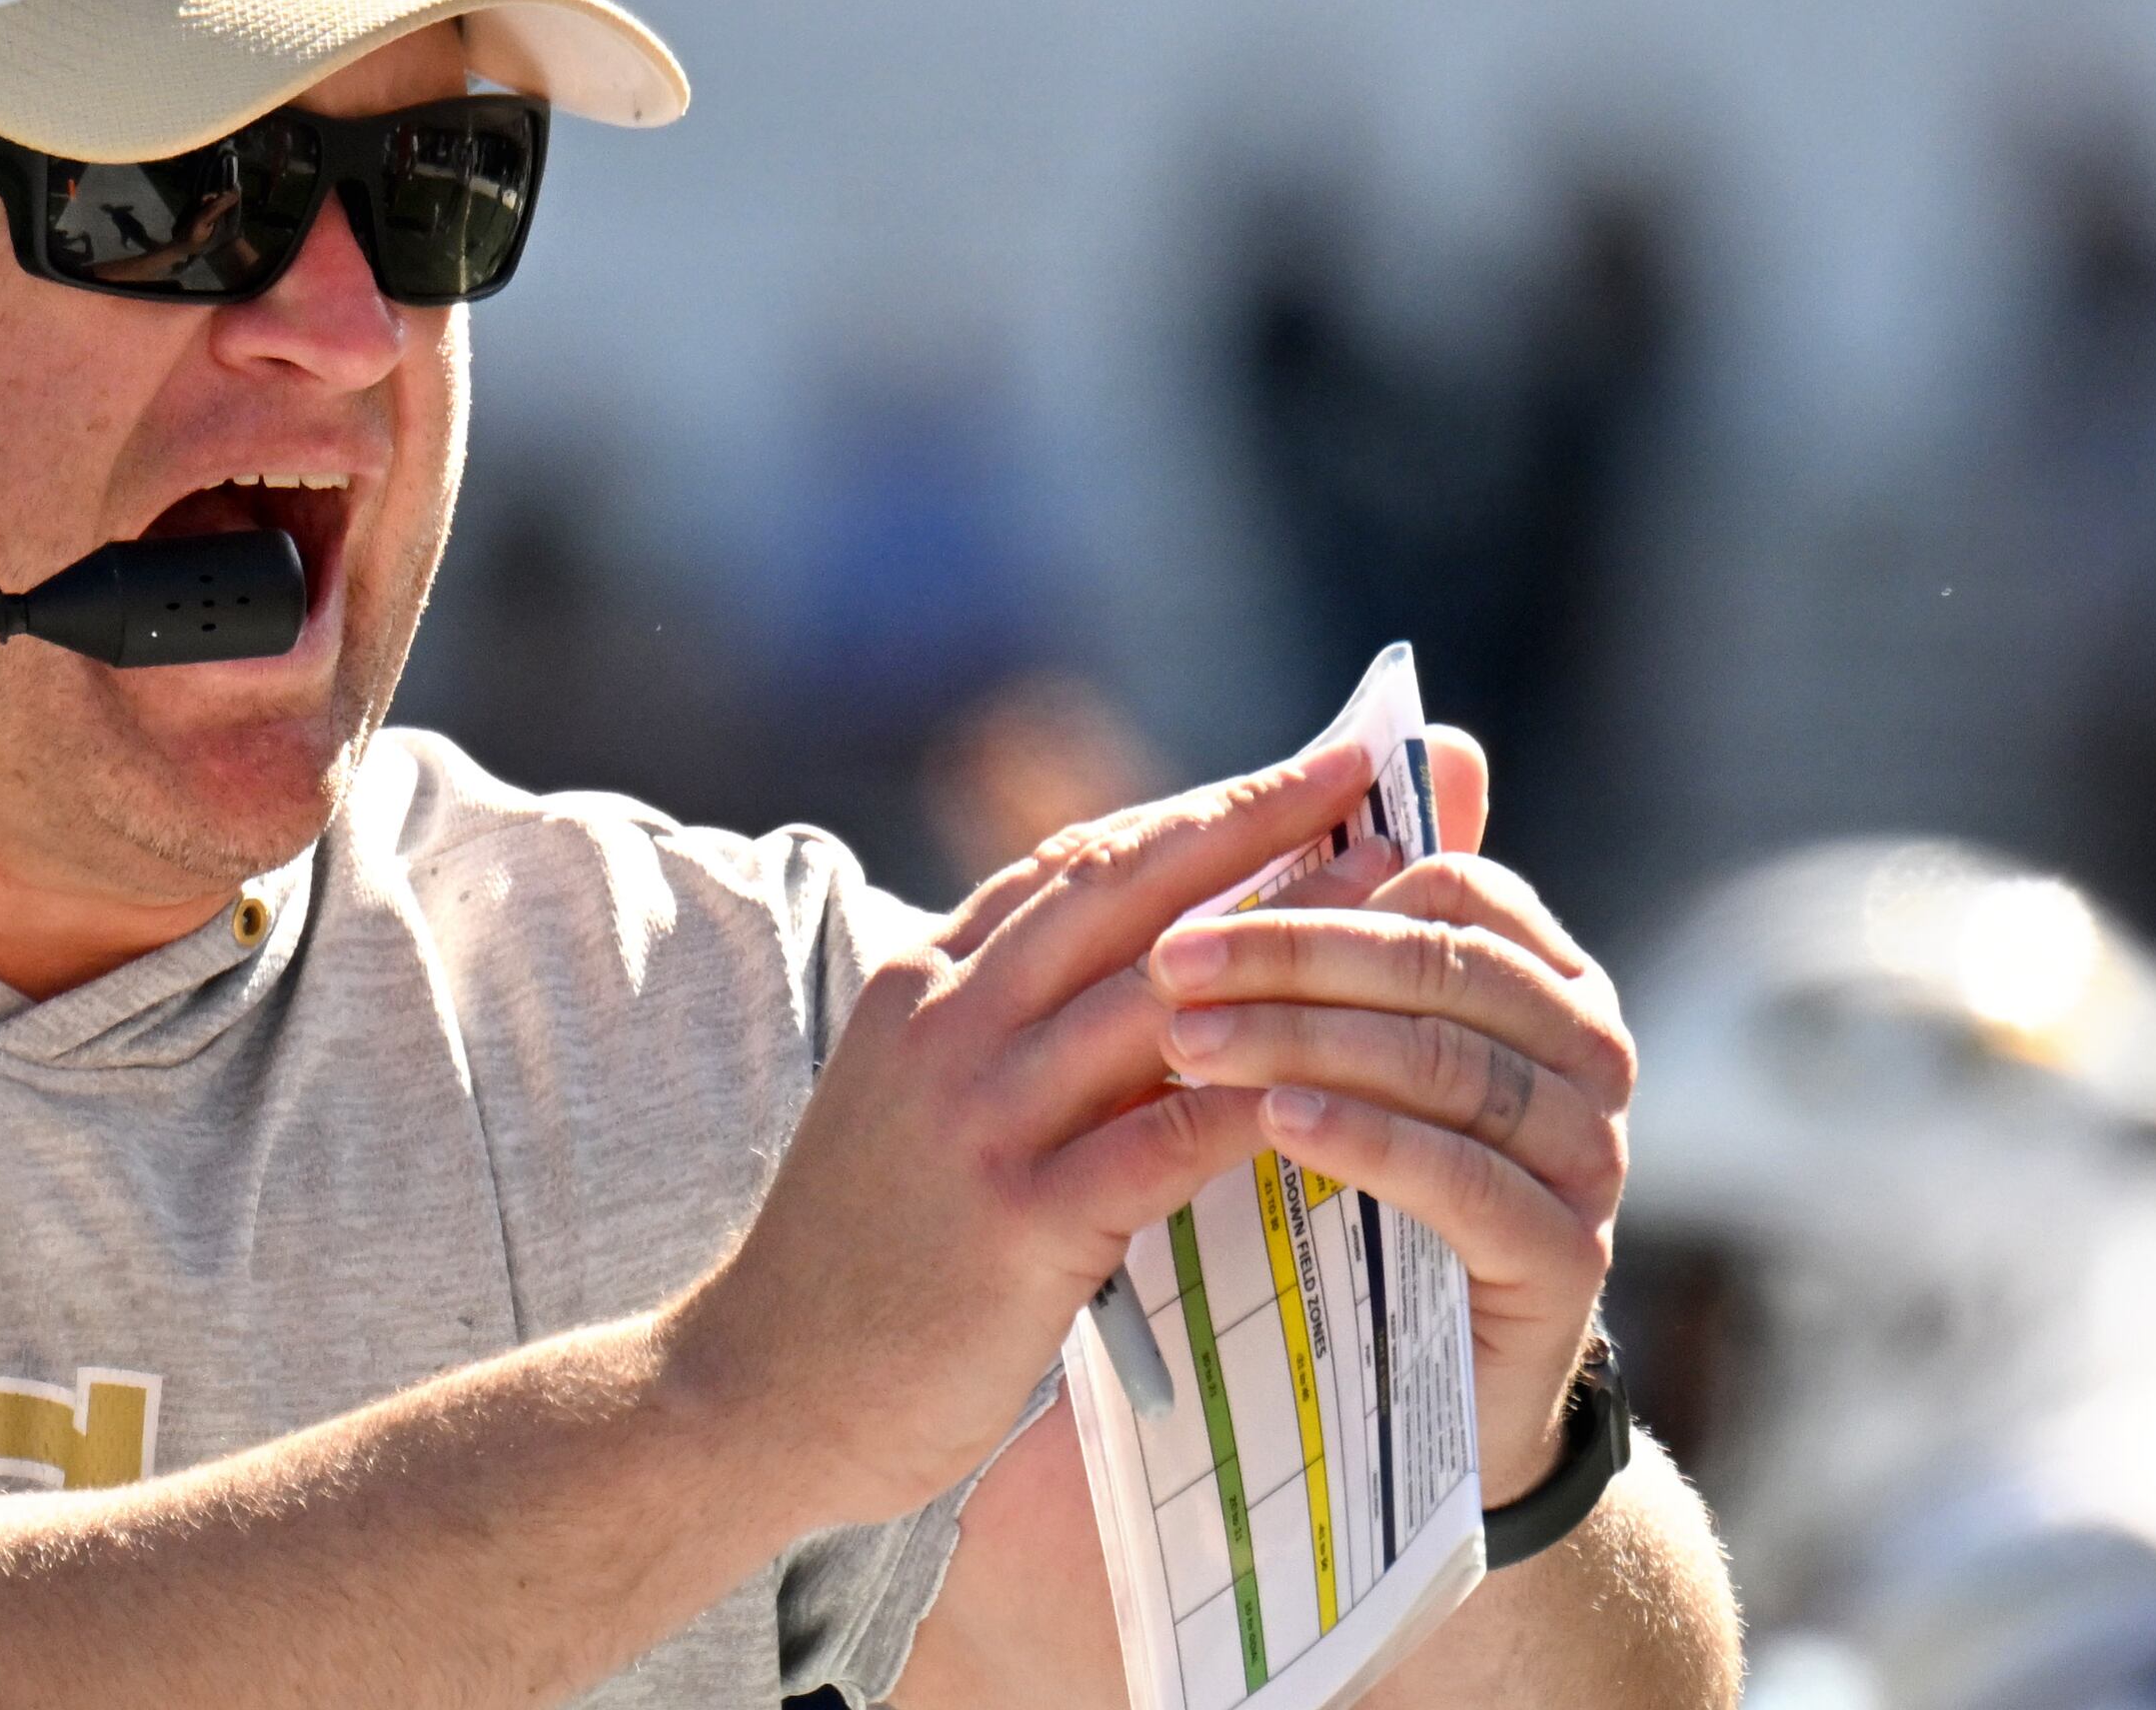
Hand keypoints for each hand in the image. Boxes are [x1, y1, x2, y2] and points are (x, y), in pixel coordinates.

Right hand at [664, 744, 1376, 1528]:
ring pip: (1156, 996)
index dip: (1195, 807)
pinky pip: (1163, 1139)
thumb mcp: (917, 1101)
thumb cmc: (863, 1254)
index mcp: (919, 982)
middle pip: (1122, 887)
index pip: (1074, 861)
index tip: (1299, 770)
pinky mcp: (1014, 1220)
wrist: (759, 1386)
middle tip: (1364, 776)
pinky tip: (1351, 1084)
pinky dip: (1260, 1101)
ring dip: (1288, 946)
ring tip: (1396, 915)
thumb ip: (1013, 1035)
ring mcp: (975, 1117)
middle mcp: (943, 1022)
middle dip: (1253, 821)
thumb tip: (1156, 986)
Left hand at [1135, 729, 1632, 1503]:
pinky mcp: (1570, 1264)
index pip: (1449, 883)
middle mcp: (1586, 1053)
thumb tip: (1393, 734)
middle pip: (1449, 966)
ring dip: (1313, 1041)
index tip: (1187, 898)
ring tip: (1190, 1044)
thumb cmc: (1333, 1181)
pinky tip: (1276, 1125)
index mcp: (1537, 975)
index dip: (1315, 883)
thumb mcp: (1317, 1042)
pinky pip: (1475, 1182)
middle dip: (1299, 954)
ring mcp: (1591, 1160)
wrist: (1375, 1384)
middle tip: (1167, 967)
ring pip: (1459, 1065)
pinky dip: (1372, 1142)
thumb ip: (1341, 909)